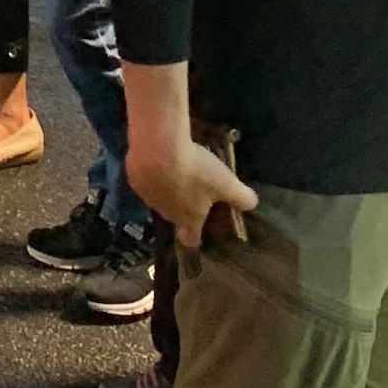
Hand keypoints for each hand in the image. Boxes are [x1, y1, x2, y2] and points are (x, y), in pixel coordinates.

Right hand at [128, 127, 256, 253]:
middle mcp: (165, 213)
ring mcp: (147, 197)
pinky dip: (151, 170)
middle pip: (174, 216)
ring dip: (165, 187)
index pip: (190, 239)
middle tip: (192, 186)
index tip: (199, 229)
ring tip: (174, 166)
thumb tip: (253, 204)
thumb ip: (241, 197)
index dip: (195, 236)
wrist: (159, 148)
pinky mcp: (134, 178)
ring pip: (158, 197)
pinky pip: (144, 178)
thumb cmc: (195, 172)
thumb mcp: (225, 183)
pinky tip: (158, 156)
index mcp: (188, 219)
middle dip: (182, 205)